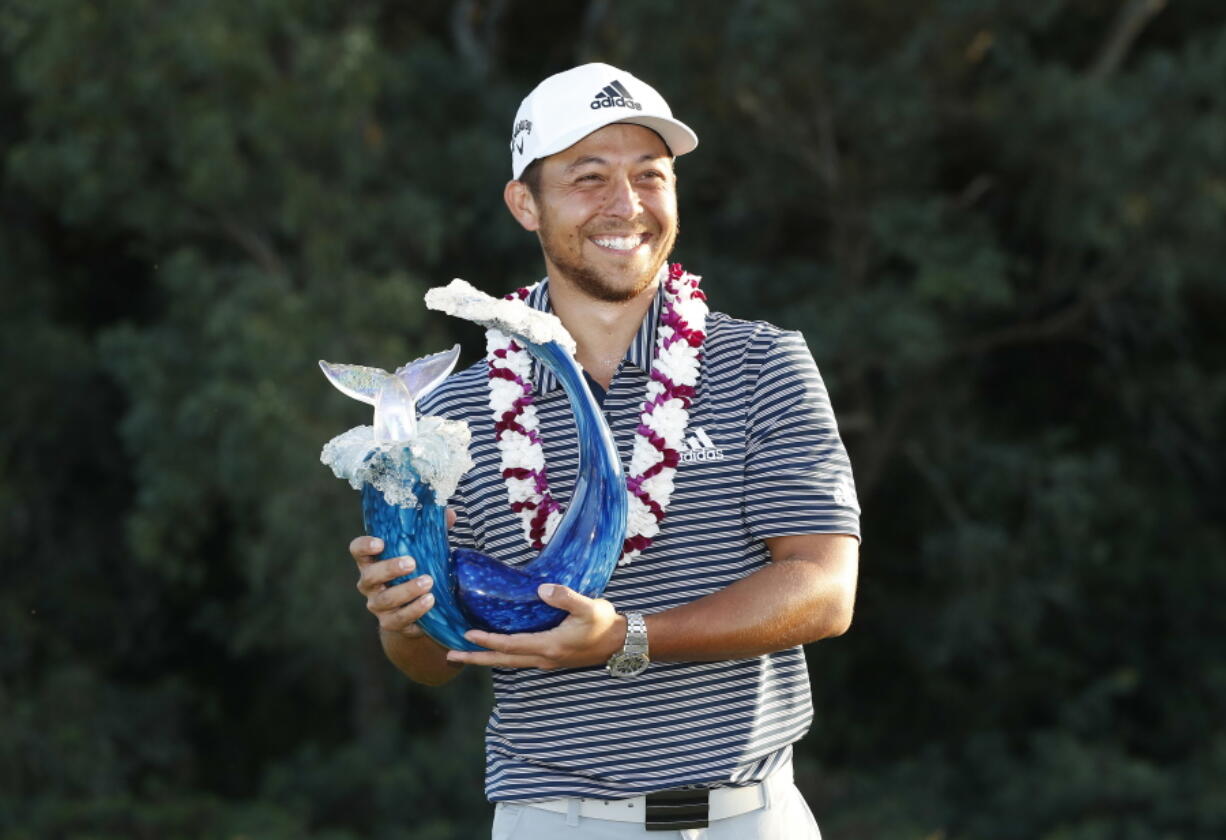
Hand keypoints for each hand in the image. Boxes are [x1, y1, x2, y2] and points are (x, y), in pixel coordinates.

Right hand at [350, 536, 434, 637]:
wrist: (413, 611)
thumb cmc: (416, 571)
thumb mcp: (421, 551)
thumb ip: (431, 533)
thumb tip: (449, 514)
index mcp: (372, 561)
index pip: (357, 550)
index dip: (364, 546)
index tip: (381, 543)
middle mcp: (369, 584)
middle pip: (370, 576)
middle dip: (390, 569)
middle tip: (412, 563)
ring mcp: (377, 605)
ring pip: (386, 600)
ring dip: (407, 591)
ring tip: (428, 582)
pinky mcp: (390, 623)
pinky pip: (399, 619)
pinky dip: (415, 611)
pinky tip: (430, 601)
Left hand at [446, 584, 623, 669]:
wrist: (622, 642)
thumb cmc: (604, 623)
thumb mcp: (588, 607)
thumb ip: (565, 597)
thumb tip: (542, 589)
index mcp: (549, 646)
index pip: (510, 645)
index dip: (487, 640)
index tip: (465, 634)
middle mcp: (544, 658)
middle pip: (502, 660)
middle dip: (476, 658)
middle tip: (449, 656)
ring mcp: (547, 661)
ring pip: (510, 661)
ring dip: (487, 658)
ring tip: (465, 653)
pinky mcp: (551, 658)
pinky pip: (520, 658)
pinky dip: (502, 654)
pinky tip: (497, 646)